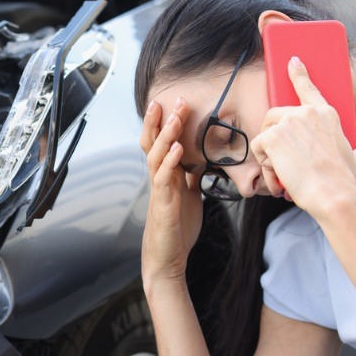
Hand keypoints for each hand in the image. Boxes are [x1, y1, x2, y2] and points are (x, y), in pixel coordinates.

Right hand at [139, 98, 203, 286]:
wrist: (168, 257)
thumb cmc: (177, 227)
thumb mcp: (188, 195)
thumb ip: (191, 176)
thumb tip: (202, 160)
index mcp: (165, 175)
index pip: (159, 141)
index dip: (163, 122)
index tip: (173, 102)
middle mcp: (158, 178)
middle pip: (153, 142)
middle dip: (162, 120)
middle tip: (174, 99)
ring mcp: (159, 190)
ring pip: (156, 155)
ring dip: (166, 134)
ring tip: (175, 116)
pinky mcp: (163, 204)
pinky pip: (163, 178)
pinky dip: (170, 161)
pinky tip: (177, 149)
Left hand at [250, 57, 355, 214]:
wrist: (332, 192)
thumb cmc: (344, 178)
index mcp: (326, 114)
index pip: (308, 87)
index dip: (298, 73)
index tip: (292, 61)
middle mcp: (306, 112)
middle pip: (276, 115)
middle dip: (274, 136)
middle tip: (284, 158)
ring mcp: (288, 122)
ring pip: (265, 131)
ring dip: (269, 151)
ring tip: (284, 168)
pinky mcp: (273, 136)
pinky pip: (258, 146)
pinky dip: (264, 162)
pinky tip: (278, 172)